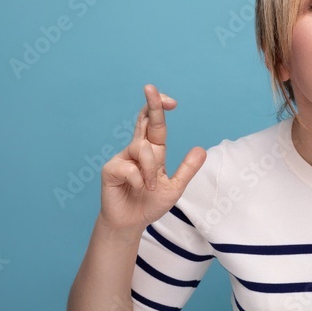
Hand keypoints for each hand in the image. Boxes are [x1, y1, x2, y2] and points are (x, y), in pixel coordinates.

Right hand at [98, 85, 205, 231]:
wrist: (131, 223)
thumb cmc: (150, 203)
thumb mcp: (174, 187)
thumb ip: (186, 169)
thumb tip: (201, 149)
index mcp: (153, 151)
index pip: (155, 124)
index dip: (160, 108)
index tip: (172, 101)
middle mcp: (136, 150)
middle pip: (143, 120)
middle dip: (150, 104)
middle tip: (150, 87)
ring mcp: (122, 158)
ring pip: (142, 148)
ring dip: (151, 169)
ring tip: (150, 186)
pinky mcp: (110, 170)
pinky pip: (130, 168)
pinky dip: (139, 179)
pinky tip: (137, 188)